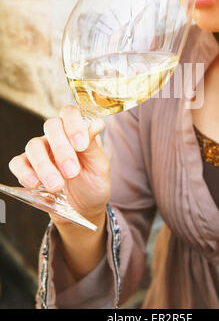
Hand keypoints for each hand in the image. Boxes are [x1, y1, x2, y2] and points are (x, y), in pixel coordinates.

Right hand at [8, 105, 110, 222]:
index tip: (80, 145)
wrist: (84, 208)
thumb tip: (98, 123)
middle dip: (61, 149)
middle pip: (50, 126)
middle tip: (72, 172)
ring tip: (57, 186)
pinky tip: (36, 184)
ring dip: (44, 166)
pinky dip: (24, 172)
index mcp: (76, 130)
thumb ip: (94, 144)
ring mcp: (41, 151)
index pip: (70, 113)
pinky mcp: (27, 167)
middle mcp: (56, 136)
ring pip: (33, 146)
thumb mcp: (99, 165)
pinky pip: (18, 163)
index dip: (73, 124)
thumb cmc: (94, 182)